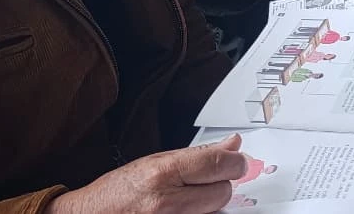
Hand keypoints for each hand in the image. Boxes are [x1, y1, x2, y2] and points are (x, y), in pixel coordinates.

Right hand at [45, 134, 245, 213]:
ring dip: (209, 205)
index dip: (235, 163)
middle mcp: (166, 201)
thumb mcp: (154, 162)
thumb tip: (233, 145)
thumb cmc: (116, 192)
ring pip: (214, 212)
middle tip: (205, 184)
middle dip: (220, 186)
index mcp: (163, 173)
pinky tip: (184, 211)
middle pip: (222, 192)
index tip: (237, 163)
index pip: (219, 165)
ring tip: (188, 200)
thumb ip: (198, 154)